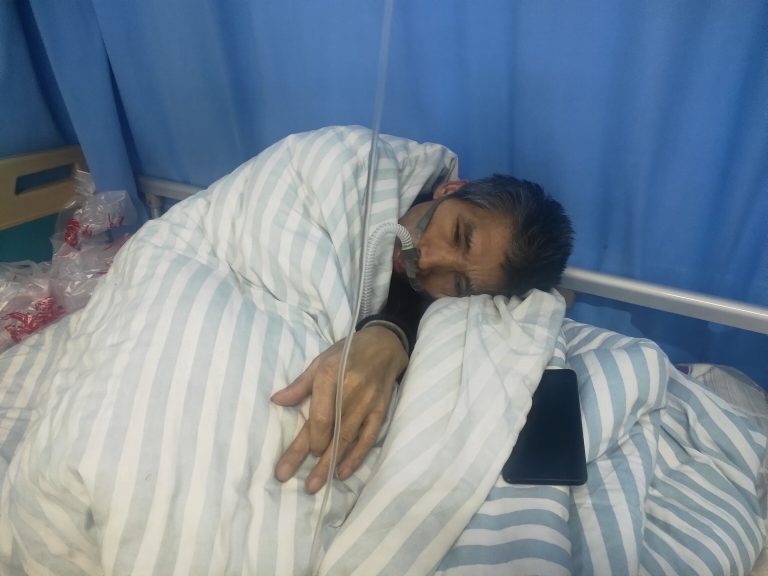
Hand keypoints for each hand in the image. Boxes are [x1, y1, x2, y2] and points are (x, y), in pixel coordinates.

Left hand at [272, 326, 408, 492]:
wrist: (384, 345)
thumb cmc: (347, 352)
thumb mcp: (321, 361)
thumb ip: (300, 385)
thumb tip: (276, 401)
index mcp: (330, 376)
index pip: (319, 417)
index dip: (307, 441)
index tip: (293, 459)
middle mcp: (350, 391)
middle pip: (332, 432)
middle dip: (315, 462)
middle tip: (302, 486)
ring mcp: (368, 403)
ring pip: (348, 439)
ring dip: (332, 464)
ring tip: (317, 485)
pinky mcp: (381, 410)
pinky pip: (368, 437)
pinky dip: (357, 456)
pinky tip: (343, 472)